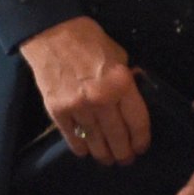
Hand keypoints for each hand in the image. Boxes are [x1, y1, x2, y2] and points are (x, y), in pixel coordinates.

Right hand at [22, 17, 151, 165]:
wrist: (52, 34)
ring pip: (95, 140)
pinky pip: (72, 137)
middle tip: (126, 160)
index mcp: (121, 84)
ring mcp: (78, 107)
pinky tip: (86, 152)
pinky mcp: (57, 110)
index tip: (141, 147)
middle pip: (117, 136)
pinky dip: (80, 147)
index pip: (137, 121)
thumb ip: (127, 81)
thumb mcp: (119, 56)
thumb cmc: (89, 41)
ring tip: (108, 160)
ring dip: (103, 154)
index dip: (141, 139)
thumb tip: (132, 101)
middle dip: (124, 153)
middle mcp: (101, 99)